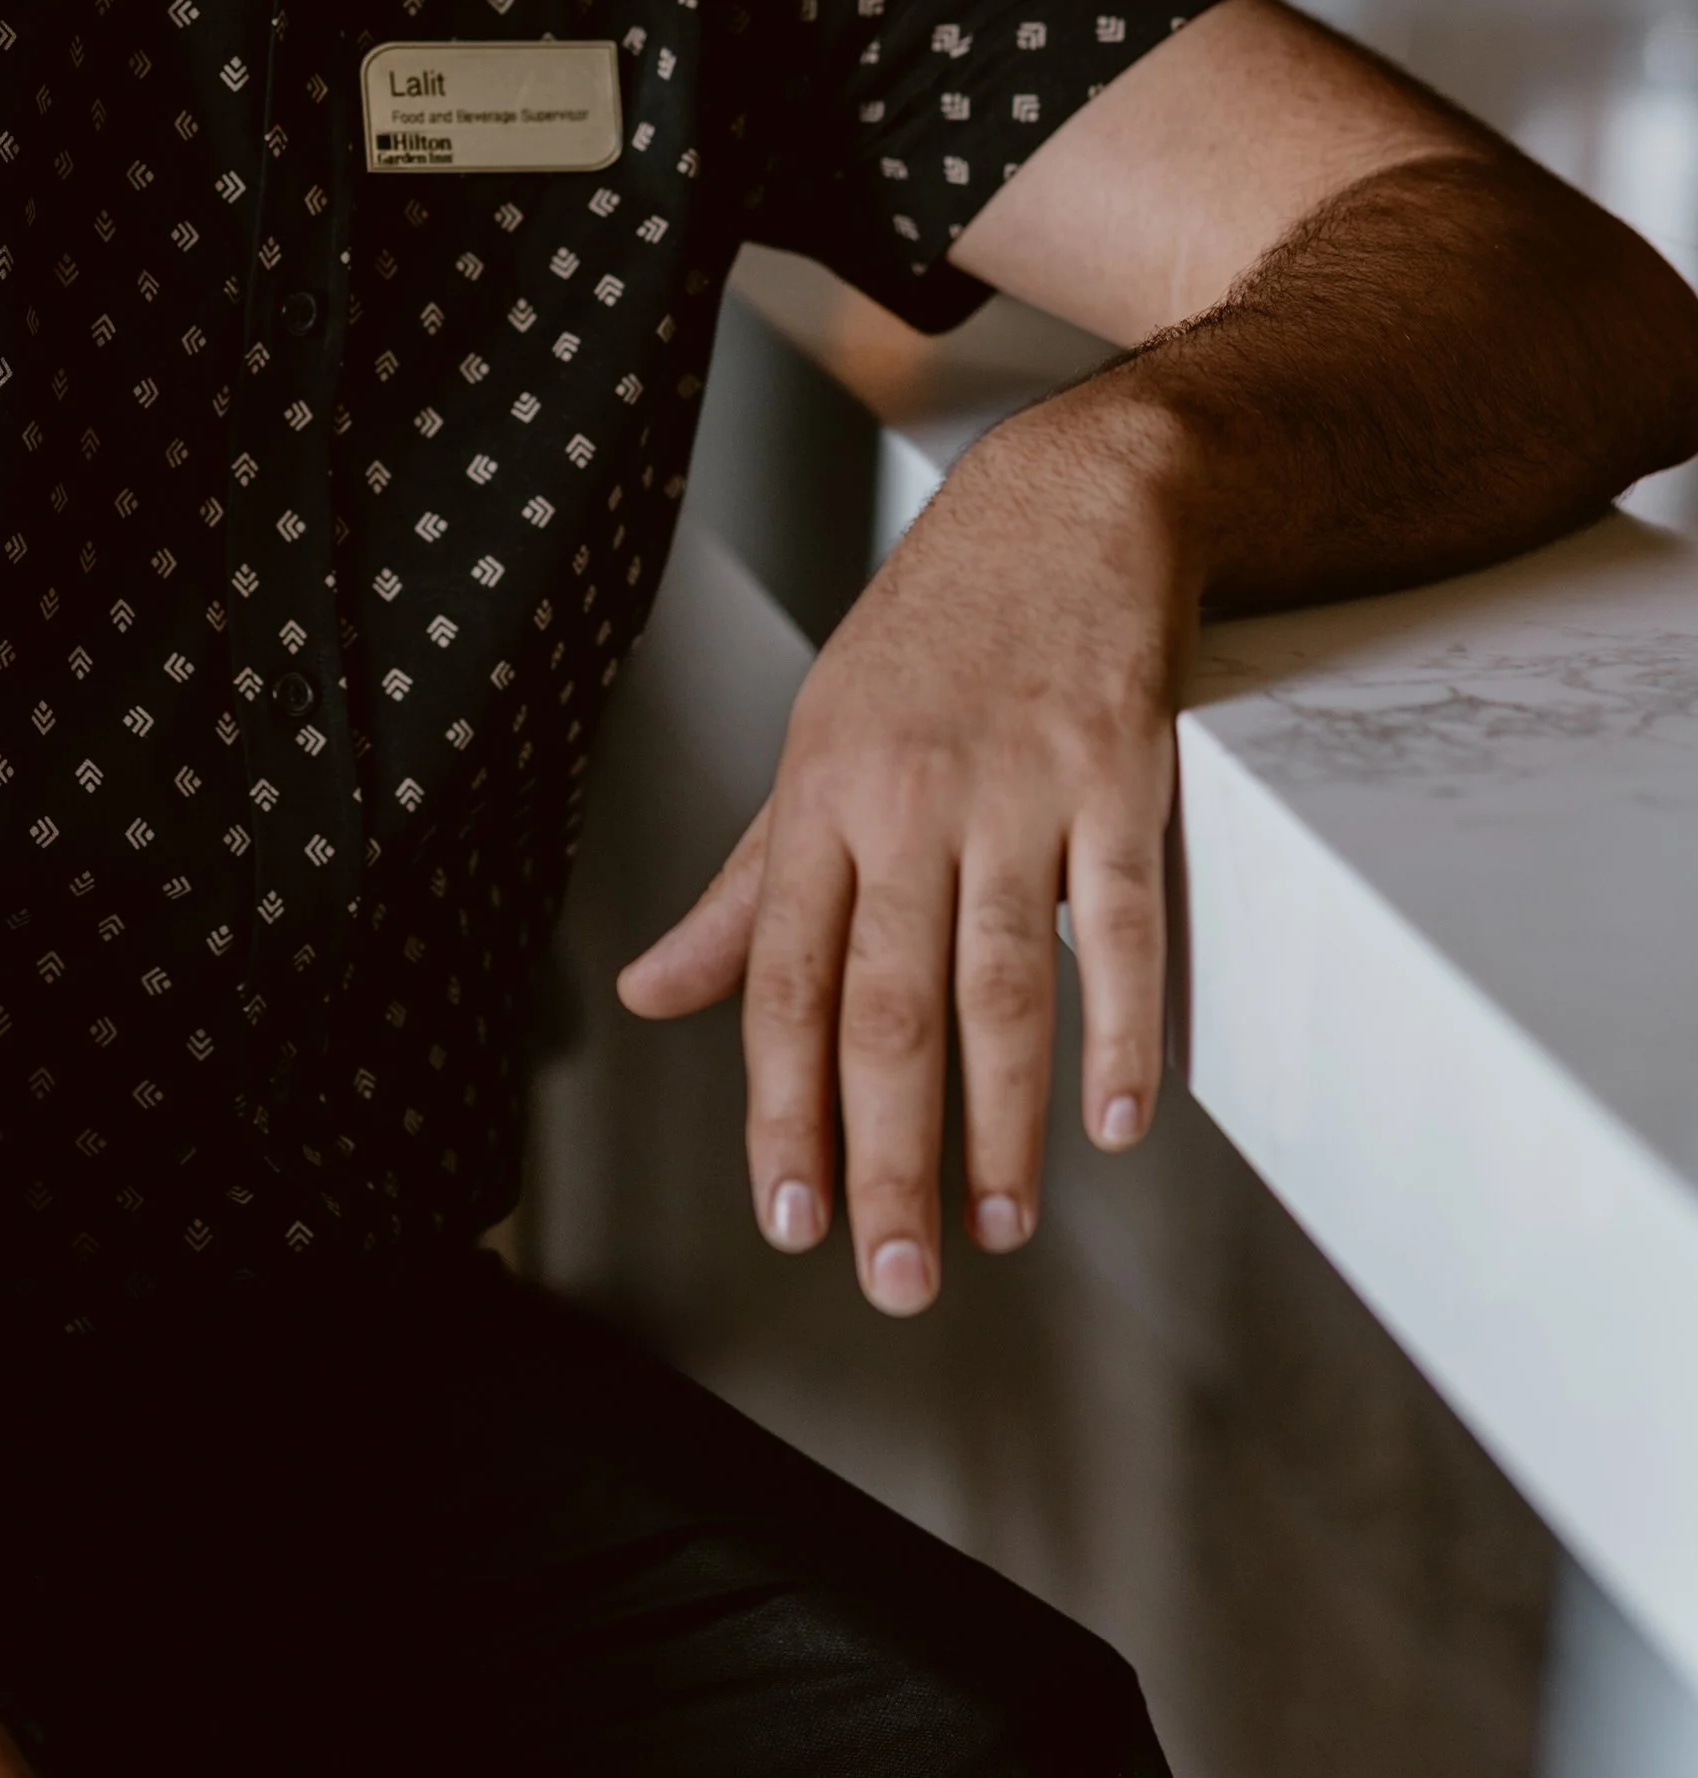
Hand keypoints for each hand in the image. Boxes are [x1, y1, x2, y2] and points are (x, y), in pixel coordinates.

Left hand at [617, 388, 1196, 1311]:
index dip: (782, 1111)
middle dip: (887, 1155)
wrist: (1065, 503)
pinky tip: (1116, 1120)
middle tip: (897, 1274)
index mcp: (821, 795)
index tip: (792, 1218)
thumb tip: (654, 990)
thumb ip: (748, 885)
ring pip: (1001, 984)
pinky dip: (1122, 1030)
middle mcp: (909, 799)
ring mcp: (1018, 788)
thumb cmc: (935, 632)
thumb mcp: (817, 741)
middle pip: (886, 1006)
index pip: (782, 981)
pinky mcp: (1121, 775)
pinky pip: (1124, 922)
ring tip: (998, 1225)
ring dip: (1000, 1121)